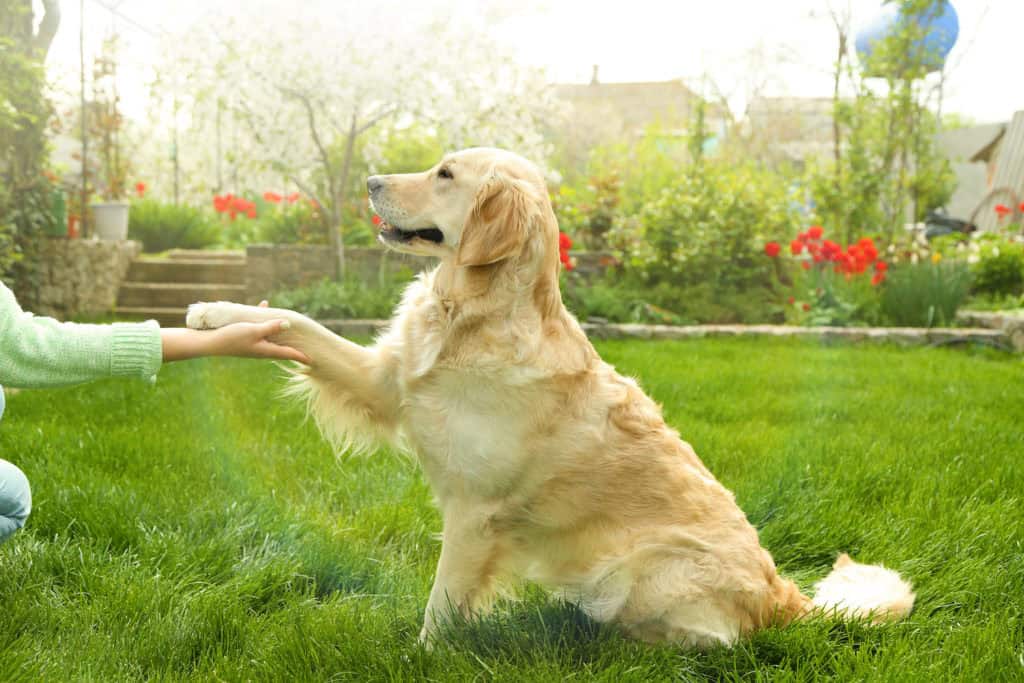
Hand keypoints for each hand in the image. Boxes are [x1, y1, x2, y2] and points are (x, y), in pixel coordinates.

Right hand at [162, 301, 310, 363]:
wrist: (208, 343)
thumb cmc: (231, 338)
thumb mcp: (254, 330)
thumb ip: (271, 327)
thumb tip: (288, 325)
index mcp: (266, 350)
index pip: (287, 354)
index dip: (300, 356)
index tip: (312, 361)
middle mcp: (261, 349)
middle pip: (281, 348)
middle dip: (293, 347)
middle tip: (306, 348)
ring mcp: (252, 344)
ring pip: (271, 336)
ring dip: (280, 330)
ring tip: (289, 324)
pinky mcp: (244, 337)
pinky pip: (258, 327)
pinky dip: (263, 318)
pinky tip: (264, 305)